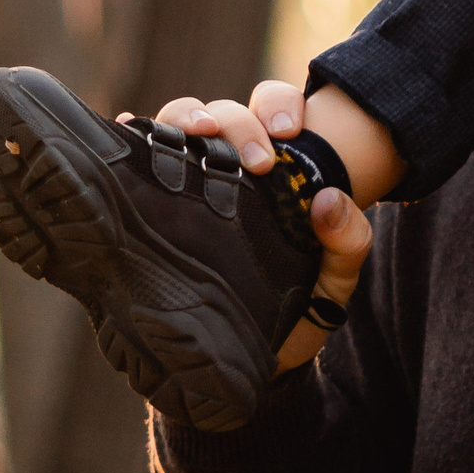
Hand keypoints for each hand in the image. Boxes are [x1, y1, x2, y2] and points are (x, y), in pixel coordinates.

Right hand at [150, 87, 372, 368]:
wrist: (246, 367)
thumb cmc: (294, 313)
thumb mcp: (332, 283)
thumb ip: (347, 244)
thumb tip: (329, 199)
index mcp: (275, 171)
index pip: (273, 111)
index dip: (279, 106)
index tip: (290, 133)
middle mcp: (228, 167)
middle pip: (225, 112)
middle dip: (237, 119)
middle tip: (256, 158)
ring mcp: (186, 187)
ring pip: (178, 124)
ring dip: (186, 117)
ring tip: (195, 134)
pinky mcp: (151, 213)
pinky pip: (135, 163)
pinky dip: (130, 138)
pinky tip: (126, 128)